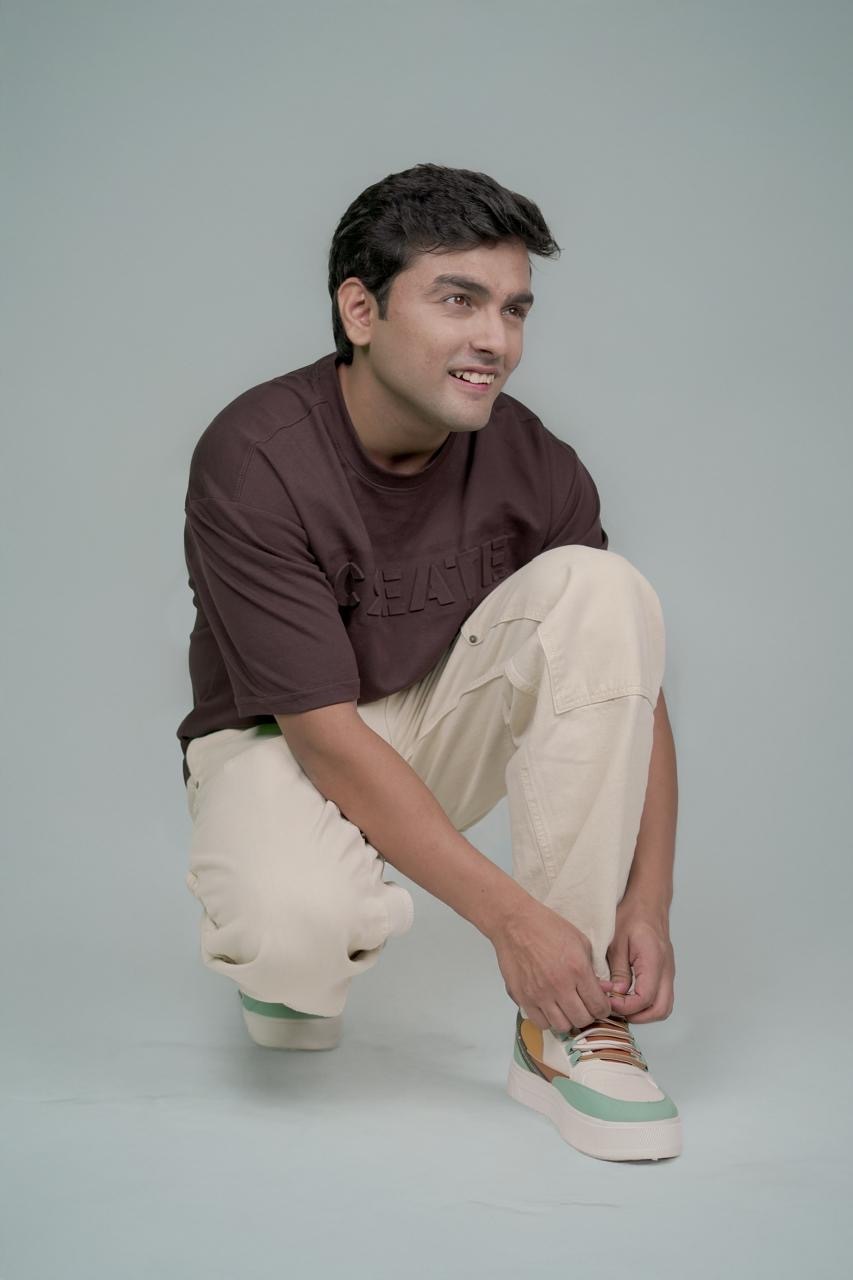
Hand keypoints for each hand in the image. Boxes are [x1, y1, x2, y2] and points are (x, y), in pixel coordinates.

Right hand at [490, 899, 612, 1031]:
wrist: (515, 923)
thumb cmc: (548, 927)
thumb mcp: (580, 942)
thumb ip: (594, 969)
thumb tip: (604, 990)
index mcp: (578, 970)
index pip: (599, 1006)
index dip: (603, 1008)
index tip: (600, 1004)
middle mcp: (559, 986)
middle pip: (582, 1020)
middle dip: (588, 1015)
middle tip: (584, 1005)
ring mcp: (540, 994)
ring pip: (562, 1026)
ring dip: (568, 1019)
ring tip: (566, 1008)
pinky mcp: (523, 997)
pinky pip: (541, 1023)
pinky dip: (548, 1019)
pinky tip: (550, 1008)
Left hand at [599, 896, 674, 1023]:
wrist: (648, 903)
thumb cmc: (631, 916)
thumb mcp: (617, 941)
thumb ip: (618, 970)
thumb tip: (617, 994)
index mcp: (654, 961)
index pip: (645, 998)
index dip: (626, 1007)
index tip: (608, 1002)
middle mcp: (666, 971)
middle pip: (661, 1009)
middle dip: (638, 1016)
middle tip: (616, 1010)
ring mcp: (668, 973)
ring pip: (664, 1006)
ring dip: (643, 1013)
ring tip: (621, 1006)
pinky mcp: (665, 973)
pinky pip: (661, 997)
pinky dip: (647, 1004)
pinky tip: (628, 997)